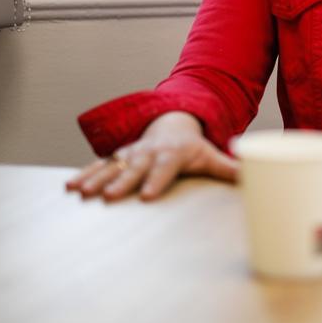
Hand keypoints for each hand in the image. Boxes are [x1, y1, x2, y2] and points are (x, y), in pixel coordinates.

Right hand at [65, 111, 238, 201]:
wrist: (172, 125)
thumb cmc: (194, 148)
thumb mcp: (211, 155)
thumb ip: (228, 168)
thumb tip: (252, 176)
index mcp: (172, 153)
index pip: (165, 168)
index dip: (157, 181)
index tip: (148, 197)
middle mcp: (148, 152)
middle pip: (135, 168)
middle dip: (121, 182)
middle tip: (109, 197)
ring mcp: (131, 153)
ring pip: (112, 166)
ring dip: (96, 179)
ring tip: (80, 193)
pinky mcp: (118, 157)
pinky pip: (98, 166)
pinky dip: (83, 174)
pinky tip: (69, 188)